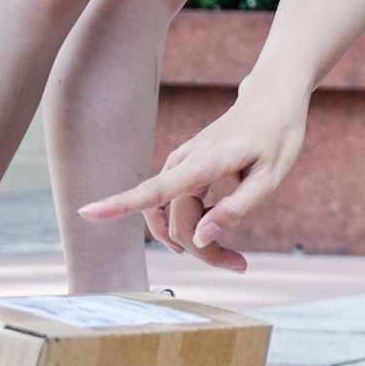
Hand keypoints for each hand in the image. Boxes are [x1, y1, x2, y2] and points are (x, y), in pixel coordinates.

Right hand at [77, 93, 308, 271]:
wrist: (272, 100)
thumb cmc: (277, 136)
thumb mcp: (271, 177)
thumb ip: (237, 208)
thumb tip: (200, 238)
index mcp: (204, 163)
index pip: (156, 189)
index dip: (120, 204)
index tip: (87, 213)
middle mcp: (184, 162)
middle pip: (176, 222)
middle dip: (203, 251)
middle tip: (240, 266)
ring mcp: (181, 164)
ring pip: (174, 218)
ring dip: (195, 242)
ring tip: (233, 258)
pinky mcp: (184, 169)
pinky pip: (175, 206)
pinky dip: (190, 226)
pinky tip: (213, 231)